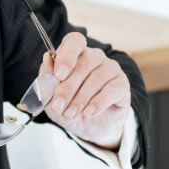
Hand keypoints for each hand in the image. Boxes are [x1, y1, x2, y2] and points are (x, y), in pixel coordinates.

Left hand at [40, 32, 130, 149]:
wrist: (87, 126)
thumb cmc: (67, 106)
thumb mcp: (51, 96)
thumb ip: (47, 78)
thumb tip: (46, 59)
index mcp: (75, 54)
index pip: (74, 41)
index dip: (66, 56)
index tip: (58, 75)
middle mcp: (95, 57)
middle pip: (82, 66)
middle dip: (67, 89)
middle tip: (58, 107)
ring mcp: (111, 69)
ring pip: (96, 79)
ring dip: (80, 99)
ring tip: (69, 114)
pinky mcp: (122, 84)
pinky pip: (112, 89)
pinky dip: (98, 102)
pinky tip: (89, 112)